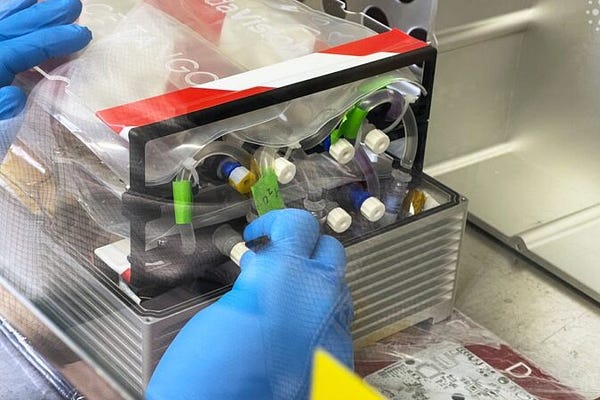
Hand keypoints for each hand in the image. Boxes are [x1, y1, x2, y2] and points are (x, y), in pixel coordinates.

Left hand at [0, 0, 91, 156]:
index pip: (20, 51)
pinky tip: (11, 19)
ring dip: (20, 16)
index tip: (81, 33)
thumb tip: (14, 96)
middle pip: (7, 32)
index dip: (52, 41)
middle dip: (40, 18)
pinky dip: (2, 29)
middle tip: (71, 5)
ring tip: (40, 2)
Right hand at [147, 209, 352, 399]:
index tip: (260, 234)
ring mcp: (336, 329)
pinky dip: (318, 317)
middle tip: (274, 261)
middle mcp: (321, 297)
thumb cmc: (209, 371)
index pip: (299, 224)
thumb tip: (266, 272)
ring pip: (337, 286)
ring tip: (281, 299)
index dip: (276, 221)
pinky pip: (337, 321)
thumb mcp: (225, 309)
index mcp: (287, 277)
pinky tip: (291, 333)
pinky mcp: (341, 357)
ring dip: (313, 282)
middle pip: (330, 249)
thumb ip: (256, 282)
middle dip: (304, 248)